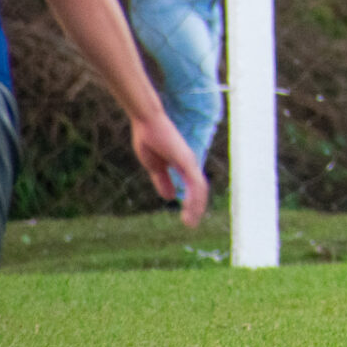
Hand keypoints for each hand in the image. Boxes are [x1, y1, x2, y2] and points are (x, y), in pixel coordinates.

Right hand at [131, 112, 208, 226]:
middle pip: (200, 190)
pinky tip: (190, 208)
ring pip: (200, 189)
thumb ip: (163, 181)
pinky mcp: (186, 160)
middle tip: (190, 224)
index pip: (194, 187)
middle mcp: (191, 164)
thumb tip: (171, 197)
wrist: (146, 122)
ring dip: (196, 207)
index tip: (187, 218)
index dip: (193, 202)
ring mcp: (190, 161)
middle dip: (197, 208)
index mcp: (184, 165)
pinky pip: (194, 181)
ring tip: (190, 222)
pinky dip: (194, 196)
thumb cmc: (150, 139)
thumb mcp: (155, 166)